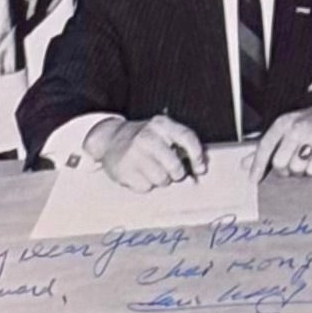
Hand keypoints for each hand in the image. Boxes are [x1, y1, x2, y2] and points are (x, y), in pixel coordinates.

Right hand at [88, 114, 206, 189]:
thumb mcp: (161, 132)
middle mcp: (147, 136)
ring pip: (161, 180)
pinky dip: (145, 185)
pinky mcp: (124, 170)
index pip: (186, 137)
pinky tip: (139, 174)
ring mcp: (134, 154)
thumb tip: (198, 167)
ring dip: (160, 180)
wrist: (111, 139)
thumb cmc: (143, 139)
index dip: (197, 155)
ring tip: (152, 171)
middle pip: (174, 165)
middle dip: (177, 174)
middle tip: (172, 173)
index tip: (200, 168)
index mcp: (161, 124)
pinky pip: (145, 187)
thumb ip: (179, 144)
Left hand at [255, 100, 311, 178]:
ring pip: (296, 169)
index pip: (265, 147)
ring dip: (301, 170)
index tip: (254, 180)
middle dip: (285, 169)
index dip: (258, 166)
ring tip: (309, 158)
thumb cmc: (311, 125)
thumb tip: (243, 164)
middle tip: (294, 163)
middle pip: (280, 163)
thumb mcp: (287, 129)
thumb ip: (266, 147)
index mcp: (284, 123)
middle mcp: (297, 127)